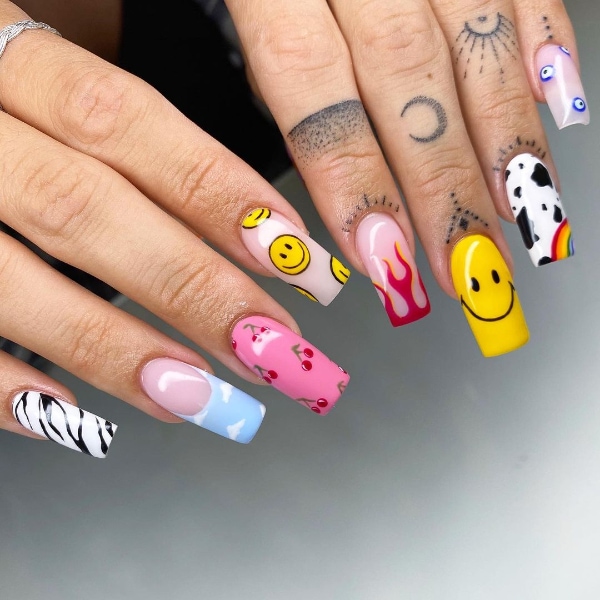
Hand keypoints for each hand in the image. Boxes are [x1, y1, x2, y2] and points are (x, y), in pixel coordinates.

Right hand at [0, 2, 351, 456]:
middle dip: (190, 287)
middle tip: (269, 346)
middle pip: (84, 209)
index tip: (293, 255)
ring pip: (12, 282)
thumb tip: (247, 222)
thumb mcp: (42, 84)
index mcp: (2, 63)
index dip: (215, 191)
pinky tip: (79, 419)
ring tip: (198, 398)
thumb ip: (119, 136)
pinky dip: (9, 388)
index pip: (123, 121)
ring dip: (115, 350)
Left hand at [226, 0, 587, 355]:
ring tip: (526, 216)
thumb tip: (328, 166)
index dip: (351, 179)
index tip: (381, 257)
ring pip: (475, 36)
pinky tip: (563, 112)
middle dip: (441, 183)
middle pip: (404, 77)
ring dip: (506, 138)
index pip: (312, 86)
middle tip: (465, 266)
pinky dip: (546, 46)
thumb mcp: (227, 1)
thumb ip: (269, 68)